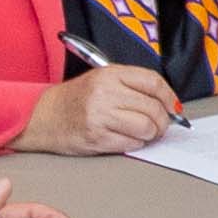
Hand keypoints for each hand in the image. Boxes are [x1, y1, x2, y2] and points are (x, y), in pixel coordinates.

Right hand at [21, 63, 180, 153]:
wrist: (43, 117)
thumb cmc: (77, 99)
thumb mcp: (103, 80)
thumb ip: (133, 88)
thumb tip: (169, 105)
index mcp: (110, 74)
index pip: (153, 82)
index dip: (170, 97)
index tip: (174, 107)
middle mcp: (106, 92)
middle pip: (154, 108)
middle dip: (163, 121)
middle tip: (160, 125)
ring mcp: (100, 116)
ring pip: (146, 127)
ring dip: (151, 134)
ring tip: (142, 132)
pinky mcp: (96, 137)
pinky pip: (132, 143)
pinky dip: (135, 143)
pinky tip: (126, 138)